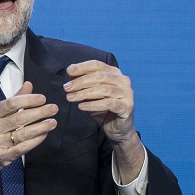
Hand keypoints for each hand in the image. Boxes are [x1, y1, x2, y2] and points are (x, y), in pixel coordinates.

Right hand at [0, 81, 56, 194]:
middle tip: (53, 108)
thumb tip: (28, 85)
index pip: (10, 104)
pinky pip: (23, 147)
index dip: (27, 100)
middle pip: (19, 118)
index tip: (42, 98)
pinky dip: (36, 140)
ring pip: (23, 133)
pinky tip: (44, 134)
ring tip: (53, 122)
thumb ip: (14, 100)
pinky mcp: (4, 156)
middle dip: (39, 112)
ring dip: (41, 127)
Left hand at [65, 60, 144, 178]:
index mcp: (114, 73)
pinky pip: (109, 103)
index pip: (97, 65)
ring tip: (70, 98)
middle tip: (66, 88)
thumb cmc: (102, 108)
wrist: (117, 128)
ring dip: (84, 93)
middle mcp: (123, 80)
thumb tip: (70, 72)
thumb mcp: (89, 94)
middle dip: (80, 82)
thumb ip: (82, 83)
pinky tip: (81, 107)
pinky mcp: (127, 106)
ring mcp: (127, 93)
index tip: (69, 71)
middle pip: (100, 77)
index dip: (82, 67)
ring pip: (104, 89)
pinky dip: (93, 105)